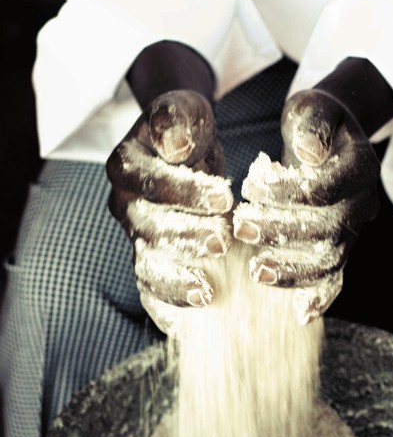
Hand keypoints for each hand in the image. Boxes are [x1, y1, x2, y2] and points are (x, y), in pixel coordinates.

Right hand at [106, 89, 232, 333]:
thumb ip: (177, 119)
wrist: (184, 148)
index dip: (184, 191)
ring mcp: (136, 238)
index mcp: (125, 166)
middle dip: (186, 238)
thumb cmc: (188, 128)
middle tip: (224, 242)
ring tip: (208, 294)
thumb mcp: (186, 110)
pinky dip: (167, 309)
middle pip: (148, 229)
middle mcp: (124, 205)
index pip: (149, 182)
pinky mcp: (151, 261)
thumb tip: (175, 143)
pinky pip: (152, 291)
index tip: (224, 196)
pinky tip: (190, 327)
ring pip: (147, 266)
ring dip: (175, 282)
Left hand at [234, 88, 380, 323]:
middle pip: (328, 230)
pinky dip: (320, 298)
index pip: (325, 189)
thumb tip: (309, 152)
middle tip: (242, 228)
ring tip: (256, 272)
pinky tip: (299, 315)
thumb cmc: (314, 122)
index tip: (250, 188)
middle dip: (283, 233)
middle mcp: (364, 204)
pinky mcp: (340, 251)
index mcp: (361, 167)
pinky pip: (335, 280)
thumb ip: (310, 122)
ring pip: (331, 261)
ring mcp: (354, 232)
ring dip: (294, 271)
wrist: (330, 140)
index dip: (287, 192)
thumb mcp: (311, 107)